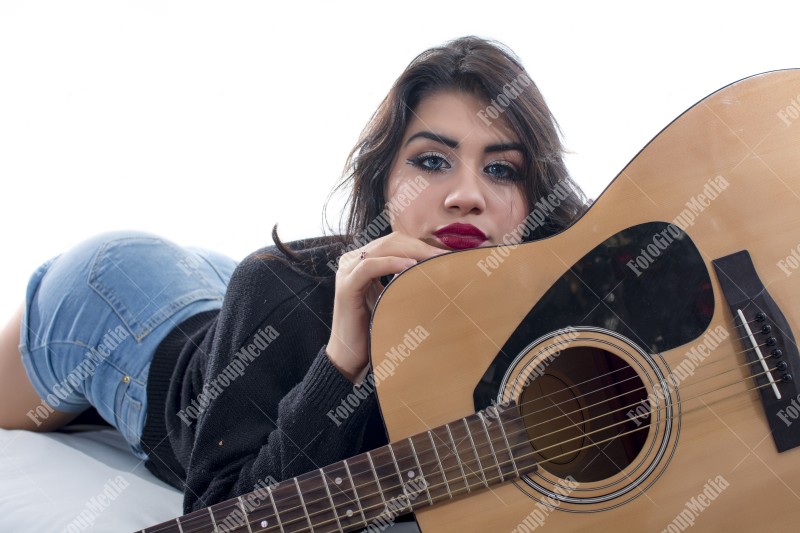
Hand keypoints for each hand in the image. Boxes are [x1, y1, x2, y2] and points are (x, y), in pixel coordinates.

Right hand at [326, 233, 444, 381]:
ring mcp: (347, 272)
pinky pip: (369, 266)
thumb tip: (435, 272)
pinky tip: (410, 266)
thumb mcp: (391, 299)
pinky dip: (391, 263)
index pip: (395, 242)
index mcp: (363, 261)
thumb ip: (402, 282)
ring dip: (412, 252)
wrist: (351, 357)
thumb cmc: (374, 330)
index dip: (421, 245)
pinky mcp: (346, 287)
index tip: (446, 254)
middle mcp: (352, 262)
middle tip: (445, 255)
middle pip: (391, 241)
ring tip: (434, 259)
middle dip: (420, 246)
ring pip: (382, 248)